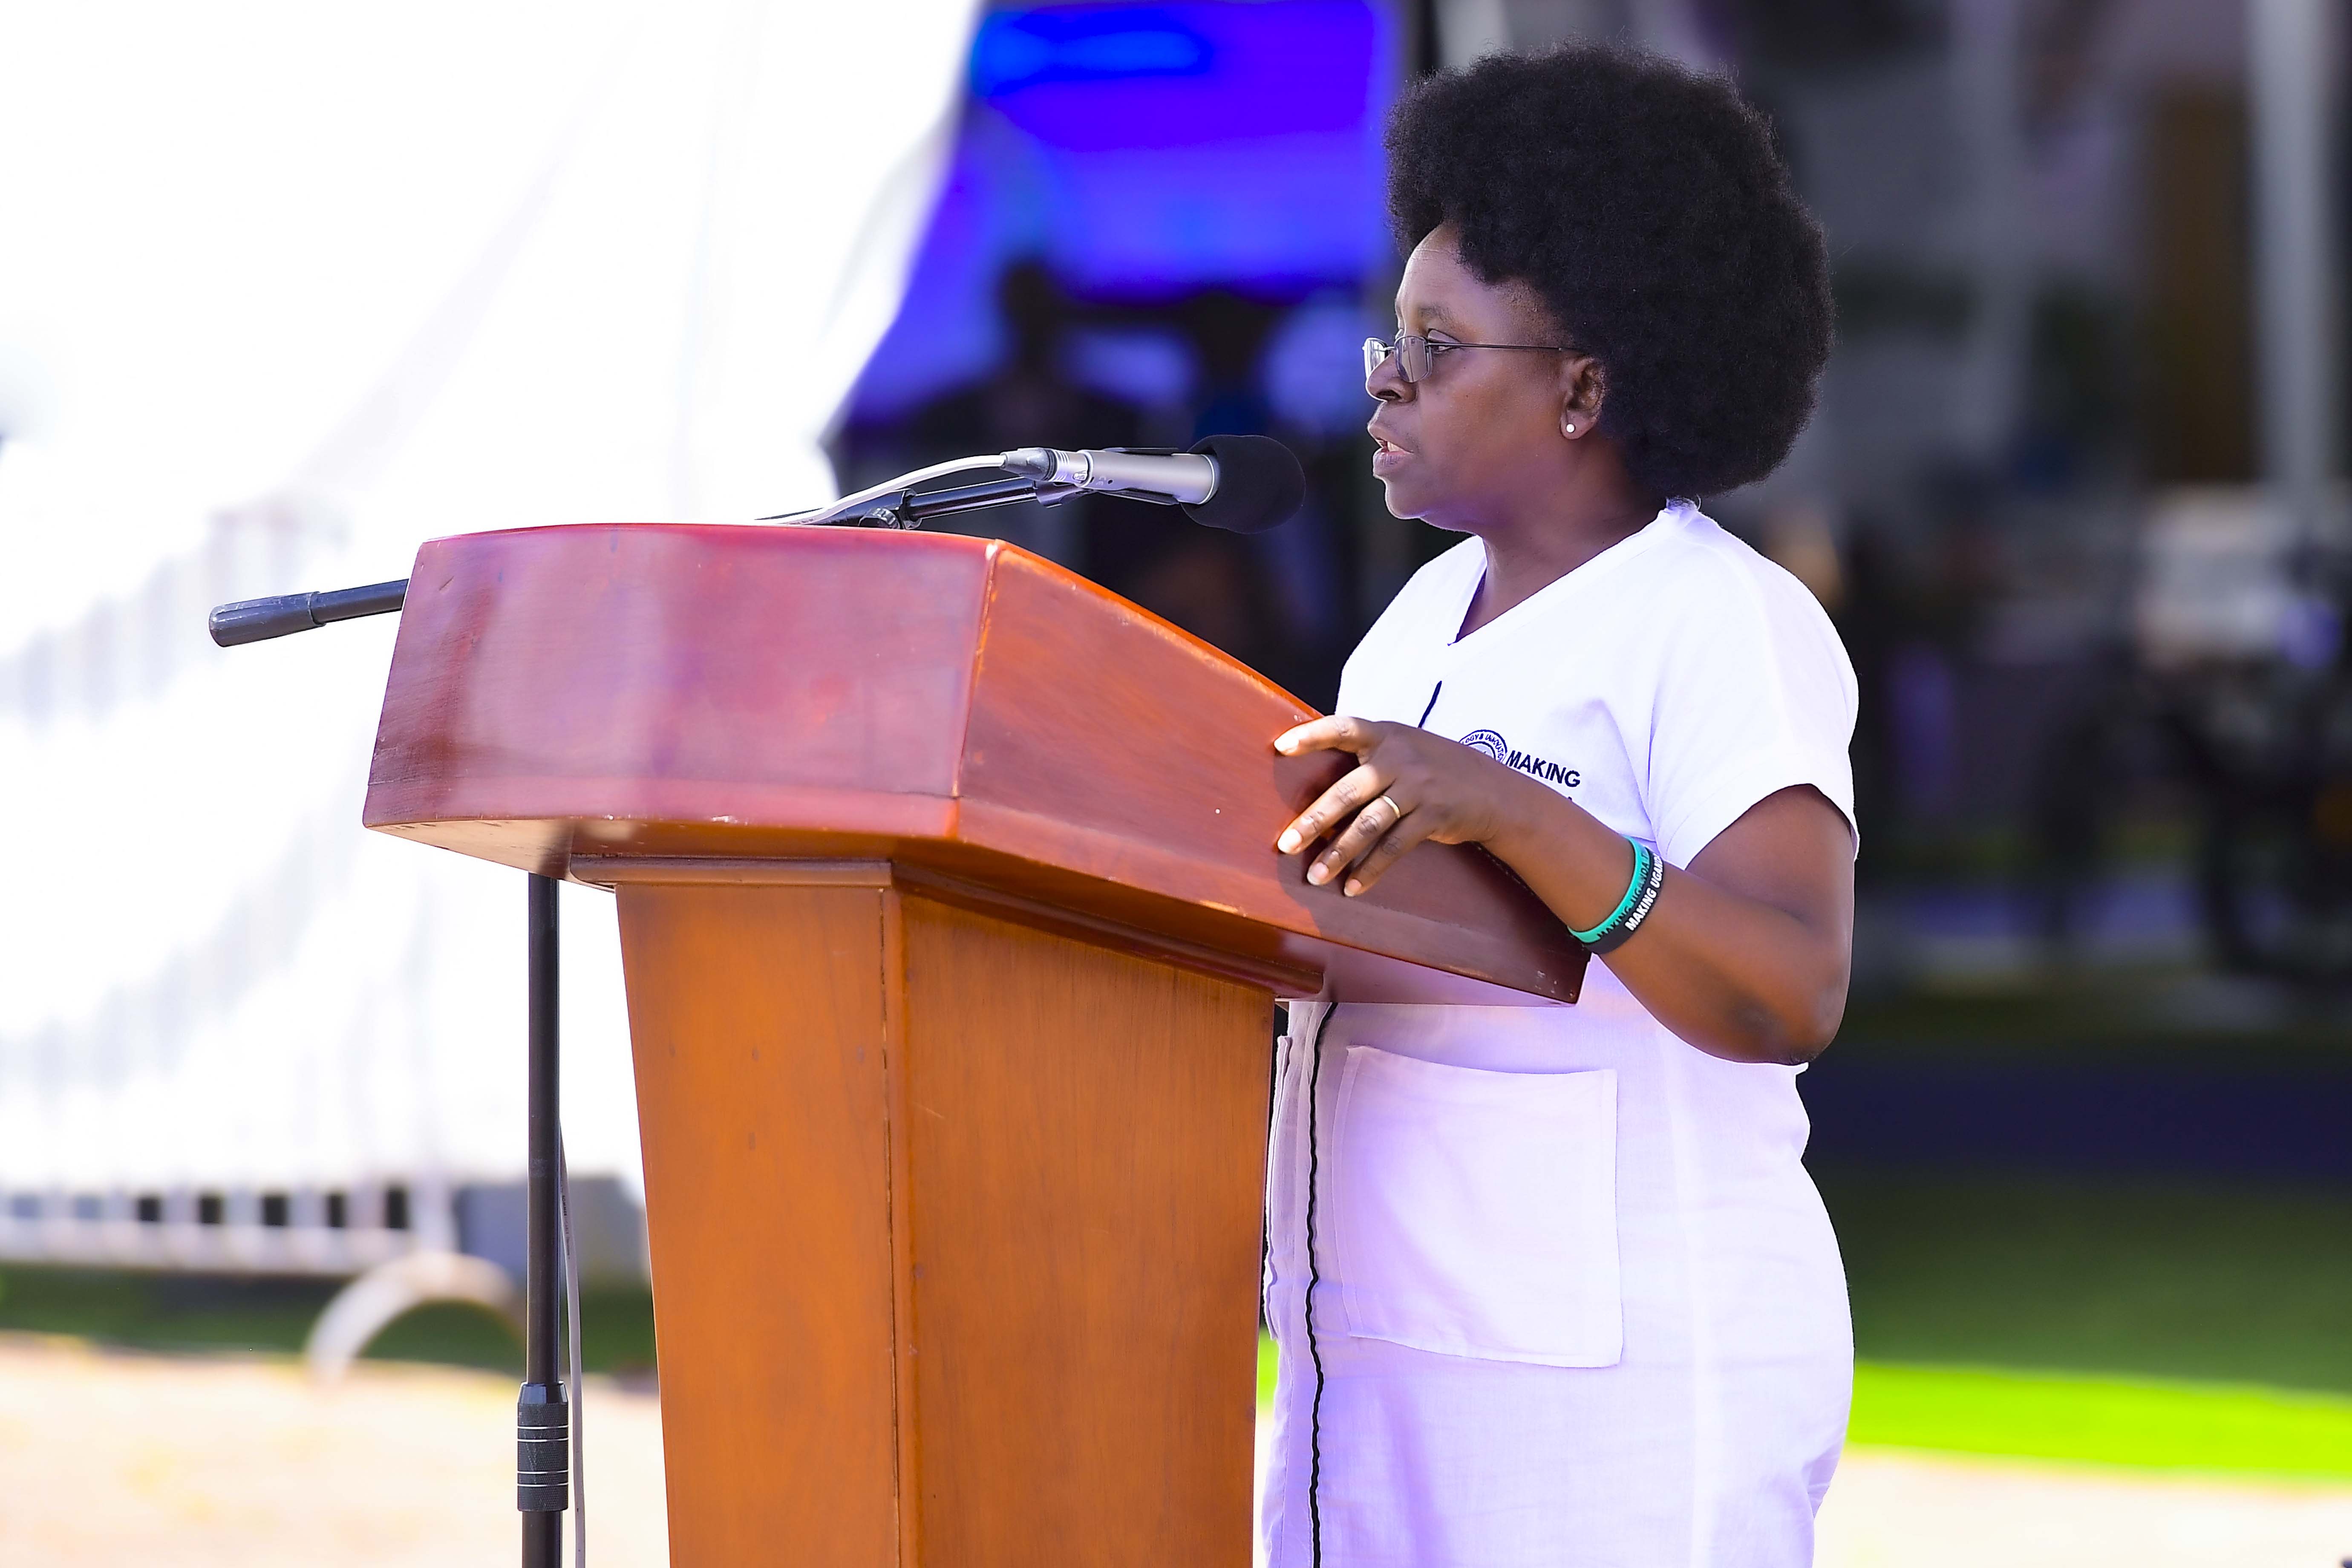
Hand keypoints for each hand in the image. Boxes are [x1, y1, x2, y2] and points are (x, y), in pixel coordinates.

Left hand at [1273, 716, 1527, 894]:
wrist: (1493, 790)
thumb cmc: (1435, 768)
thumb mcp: (1405, 747)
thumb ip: (1369, 754)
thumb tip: (1316, 777)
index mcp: (1387, 735)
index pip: (1345, 727)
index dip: (1313, 735)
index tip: (1280, 746)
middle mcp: (1400, 758)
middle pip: (1349, 791)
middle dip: (1314, 820)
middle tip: (1286, 845)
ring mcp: (1418, 787)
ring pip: (1369, 824)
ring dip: (1339, 853)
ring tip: (1315, 877)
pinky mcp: (1433, 816)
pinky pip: (1394, 847)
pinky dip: (1371, 870)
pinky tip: (1352, 887)